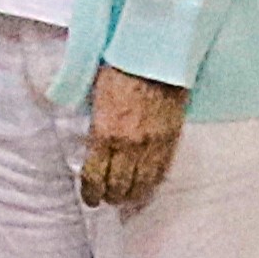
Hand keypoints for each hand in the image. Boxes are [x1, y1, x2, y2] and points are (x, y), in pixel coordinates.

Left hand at [81, 65, 189, 209]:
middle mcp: (129, 144)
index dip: (91, 191)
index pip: (95, 175)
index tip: (90, 198)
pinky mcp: (171, 139)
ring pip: (143, 183)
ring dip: (133, 195)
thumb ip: (93, 125)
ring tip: (125, 199)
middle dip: (111, 196)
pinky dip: (153, 183)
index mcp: (104, 133)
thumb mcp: (94, 97)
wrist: (154, 58)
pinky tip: (148, 188)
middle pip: (119, 184)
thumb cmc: (118, 69)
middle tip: (106, 200)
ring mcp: (153, 143)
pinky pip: (162, 170)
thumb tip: (87, 144)